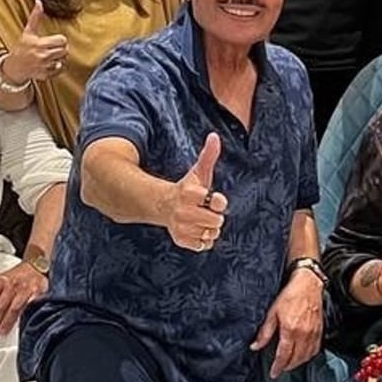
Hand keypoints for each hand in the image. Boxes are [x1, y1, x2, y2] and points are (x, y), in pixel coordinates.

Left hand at [0, 259, 48, 335]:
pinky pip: (28, 307)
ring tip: (1, 332)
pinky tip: (20, 324)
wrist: (35, 266)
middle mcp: (11, 284)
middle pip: (0, 306)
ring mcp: (24, 288)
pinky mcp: (36, 292)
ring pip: (13, 309)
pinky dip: (23, 316)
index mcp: (0, 281)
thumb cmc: (15, 277)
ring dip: (6, 323)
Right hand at [3, 0, 69, 82]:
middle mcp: (42, 56)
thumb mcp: (28, 32)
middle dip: (61, 49)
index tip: (54, 41)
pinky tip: (49, 64)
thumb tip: (39, 1)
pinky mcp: (45, 75)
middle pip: (65, 50)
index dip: (60, 40)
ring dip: (59, 58)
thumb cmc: (21, 48)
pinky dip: (57, 68)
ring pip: (63, 60)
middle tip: (53, 48)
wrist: (13, 67)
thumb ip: (35, 17)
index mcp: (38, 44)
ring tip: (51, 56)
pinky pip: (60, 70)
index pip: (62, 40)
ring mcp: (44, 67)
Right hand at [165, 133, 228, 251]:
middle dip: (215, 216)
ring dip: (209, 228)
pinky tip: (196, 229)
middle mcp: (184, 211)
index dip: (217, 201)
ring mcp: (181, 227)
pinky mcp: (181, 240)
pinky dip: (203, 239)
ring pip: (211, 234)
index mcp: (190, 193)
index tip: (212, 198)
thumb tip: (214, 136)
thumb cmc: (188, 188)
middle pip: (217, 221)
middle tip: (205, 210)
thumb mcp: (199, 172)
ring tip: (200, 219)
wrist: (164, 206)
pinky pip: (203, 245)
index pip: (215, 201)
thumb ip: (209, 155)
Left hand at [252, 270, 324, 377]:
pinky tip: (303, 355)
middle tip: (280, 369)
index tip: (274, 373)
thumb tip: (255, 346)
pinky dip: (309, 356)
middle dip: (287, 366)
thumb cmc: (290, 295)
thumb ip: (264, 332)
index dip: (278, 367)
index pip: (284, 355)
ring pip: (306, 356)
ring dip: (298, 363)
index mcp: (290, 330)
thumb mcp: (272, 312)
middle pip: (296, 359)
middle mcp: (303, 334)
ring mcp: (313, 333)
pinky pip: (315, 349)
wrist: (308, 284)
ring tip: (290, 364)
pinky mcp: (320, 330)